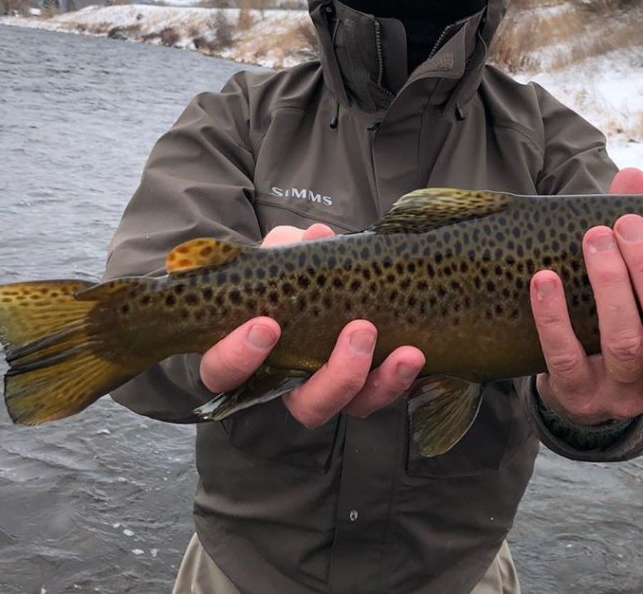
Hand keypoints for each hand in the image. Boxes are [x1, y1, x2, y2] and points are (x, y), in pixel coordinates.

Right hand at [198, 224, 425, 426]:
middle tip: (359, 330)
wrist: (319, 283)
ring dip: (382, 382)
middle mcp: (290, 384)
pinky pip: (386, 393)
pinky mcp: (368, 386)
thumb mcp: (279, 256)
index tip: (266, 325)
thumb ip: (288, 248)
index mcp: (246, 357)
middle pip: (306, 406)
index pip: (223, 373)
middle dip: (335, 376)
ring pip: (354, 407)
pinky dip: (404, 378)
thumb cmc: (284, 276)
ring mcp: (332, 390)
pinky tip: (418, 354)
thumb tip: (318, 236)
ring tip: (407, 351)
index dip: (238, 357)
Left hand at [531, 167, 642, 424]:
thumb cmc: (631, 319)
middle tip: (629, 224)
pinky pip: (566, 358)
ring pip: (624, 343)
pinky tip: (545, 278)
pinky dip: (554, 316)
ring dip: (609, 284)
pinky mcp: (580, 399)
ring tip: (594, 237)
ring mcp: (627, 396)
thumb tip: (632, 176)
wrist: (578, 384)